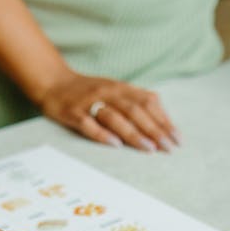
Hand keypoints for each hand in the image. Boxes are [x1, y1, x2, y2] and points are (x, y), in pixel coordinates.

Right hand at [37, 71, 179, 152]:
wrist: (53, 82)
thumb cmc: (88, 91)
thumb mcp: (114, 90)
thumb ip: (135, 101)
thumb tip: (162, 121)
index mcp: (120, 87)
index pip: (148, 102)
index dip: (164, 120)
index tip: (177, 138)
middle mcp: (107, 92)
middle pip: (135, 111)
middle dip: (154, 130)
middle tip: (168, 147)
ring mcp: (89, 102)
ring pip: (115, 117)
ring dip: (134, 134)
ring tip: (149, 148)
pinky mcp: (73, 112)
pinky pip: (88, 124)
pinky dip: (102, 134)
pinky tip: (115, 145)